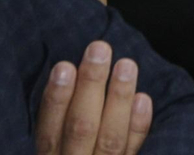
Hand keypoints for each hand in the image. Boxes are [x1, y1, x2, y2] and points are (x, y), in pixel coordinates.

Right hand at [34, 42, 152, 154]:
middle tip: (100, 49)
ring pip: (110, 140)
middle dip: (90, 87)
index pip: (49, 131)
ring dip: (118, 99)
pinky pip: (134, 154)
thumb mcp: (56, 150)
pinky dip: (139, 128)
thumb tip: (67, 70)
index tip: (65, 65)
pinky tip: (144, 99)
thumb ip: (60, 123)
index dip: (56, 99)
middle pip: (81, 128)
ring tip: (126, 64)